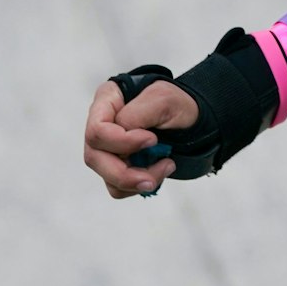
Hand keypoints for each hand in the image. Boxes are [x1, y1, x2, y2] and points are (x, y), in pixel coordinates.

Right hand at [83, 79, 196, 198]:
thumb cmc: (177, 104)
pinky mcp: (116, 166)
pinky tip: (159, 170)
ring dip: (137, 180)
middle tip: (160, 168)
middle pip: (95, 158)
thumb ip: (137, 113)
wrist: (191, 120)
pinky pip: (118, 187)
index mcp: (107, 101)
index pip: (97, 131)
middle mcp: (101, 125)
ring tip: (166, 166)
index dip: (122, 142)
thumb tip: (122, 134)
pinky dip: (139, 185)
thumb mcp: (163, 98)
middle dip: (125, 172)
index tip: (153, 140)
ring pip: (106, 177)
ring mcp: (106, 148)